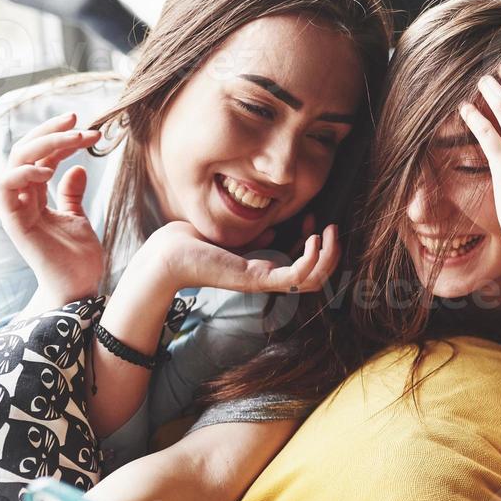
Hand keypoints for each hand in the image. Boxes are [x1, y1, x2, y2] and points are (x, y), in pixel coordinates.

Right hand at [0, 113, 104, 304]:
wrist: (79, 287)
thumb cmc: (77, 257)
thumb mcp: (78, 218)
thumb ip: (71, 194)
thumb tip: (76, 168)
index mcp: (34, 195)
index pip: (40, 155)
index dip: (59, 137)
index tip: (86, 126)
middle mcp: (22, 198)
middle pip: (25, 151)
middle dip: (51, 132)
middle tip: (78, 119)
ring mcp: (16, 209)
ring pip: (16, 162)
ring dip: (44, 145)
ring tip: (73, 138)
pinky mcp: (14, 222)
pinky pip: (5, 188)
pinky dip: (22, 173)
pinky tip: (47, 168)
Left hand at [142, 217, 339, 295]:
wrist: (168, 255)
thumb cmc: (193, 244)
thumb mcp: (234, 236)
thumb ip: (255, 237)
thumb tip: (274, 230)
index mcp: (262, 269)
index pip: (303, 265)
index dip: (315, 243)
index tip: (313, 219)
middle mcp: (267, 278)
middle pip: (316, 278)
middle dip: (331, 252)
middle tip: (332, 228)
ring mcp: (264, 281)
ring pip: (314, 280)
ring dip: (329, 256)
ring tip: (329, 232)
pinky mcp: (258, 279)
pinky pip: (298, 277)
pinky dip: (313, 259)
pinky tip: (313, 238)